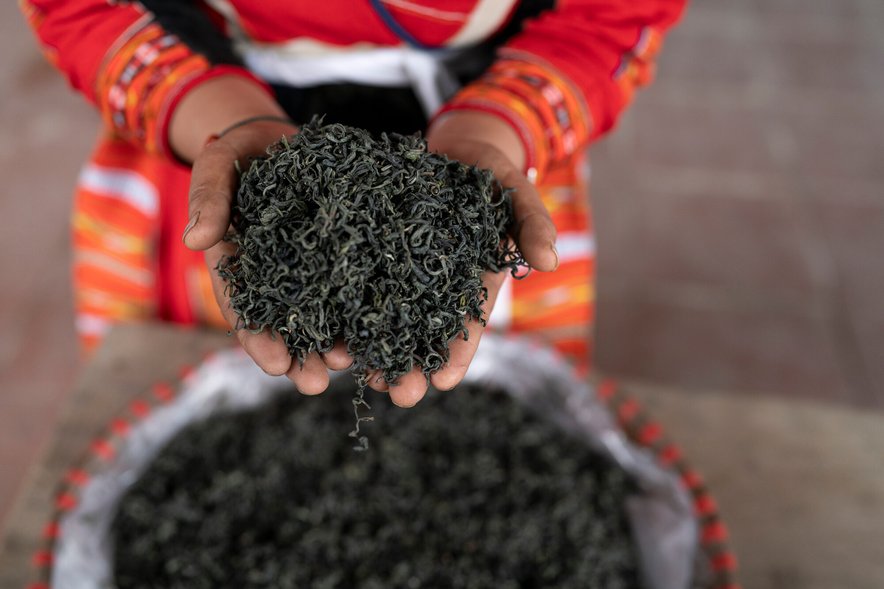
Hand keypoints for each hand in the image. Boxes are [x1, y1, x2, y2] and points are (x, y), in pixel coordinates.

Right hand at [176, 77, 352, 393]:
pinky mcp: (342, 253)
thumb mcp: (218, 167)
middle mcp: (277, 277)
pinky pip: (354, 284)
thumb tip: (198, 241)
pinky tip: (380, 331)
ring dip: (335, 344)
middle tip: (316, 385)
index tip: (277, 365)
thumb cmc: (239, 153)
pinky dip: (364, 309)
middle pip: (287, 325)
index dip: (260, 339)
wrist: (278, 138)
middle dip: (301, 358)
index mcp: (240, 267)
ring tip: (351, 368)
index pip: (246, 310)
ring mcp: (311, 268)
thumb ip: (209, 198)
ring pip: (324, 313)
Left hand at [363, 111, 557, 406]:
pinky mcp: (373, 253)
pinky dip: (347, 309)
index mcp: (474, 283)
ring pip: (388, 319)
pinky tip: (334, 335)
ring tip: (362, 377)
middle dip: (412, 367)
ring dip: (376, 350)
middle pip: (424, 335)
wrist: (453, 148)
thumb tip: (550, 262)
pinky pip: (359, 284)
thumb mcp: (517, 192)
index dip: (459, 353)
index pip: (468, 326)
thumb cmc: (492, 174)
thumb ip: (532, 223)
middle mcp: (436, 287)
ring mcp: (403, 273)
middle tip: (399, 394)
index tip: (444, 381)